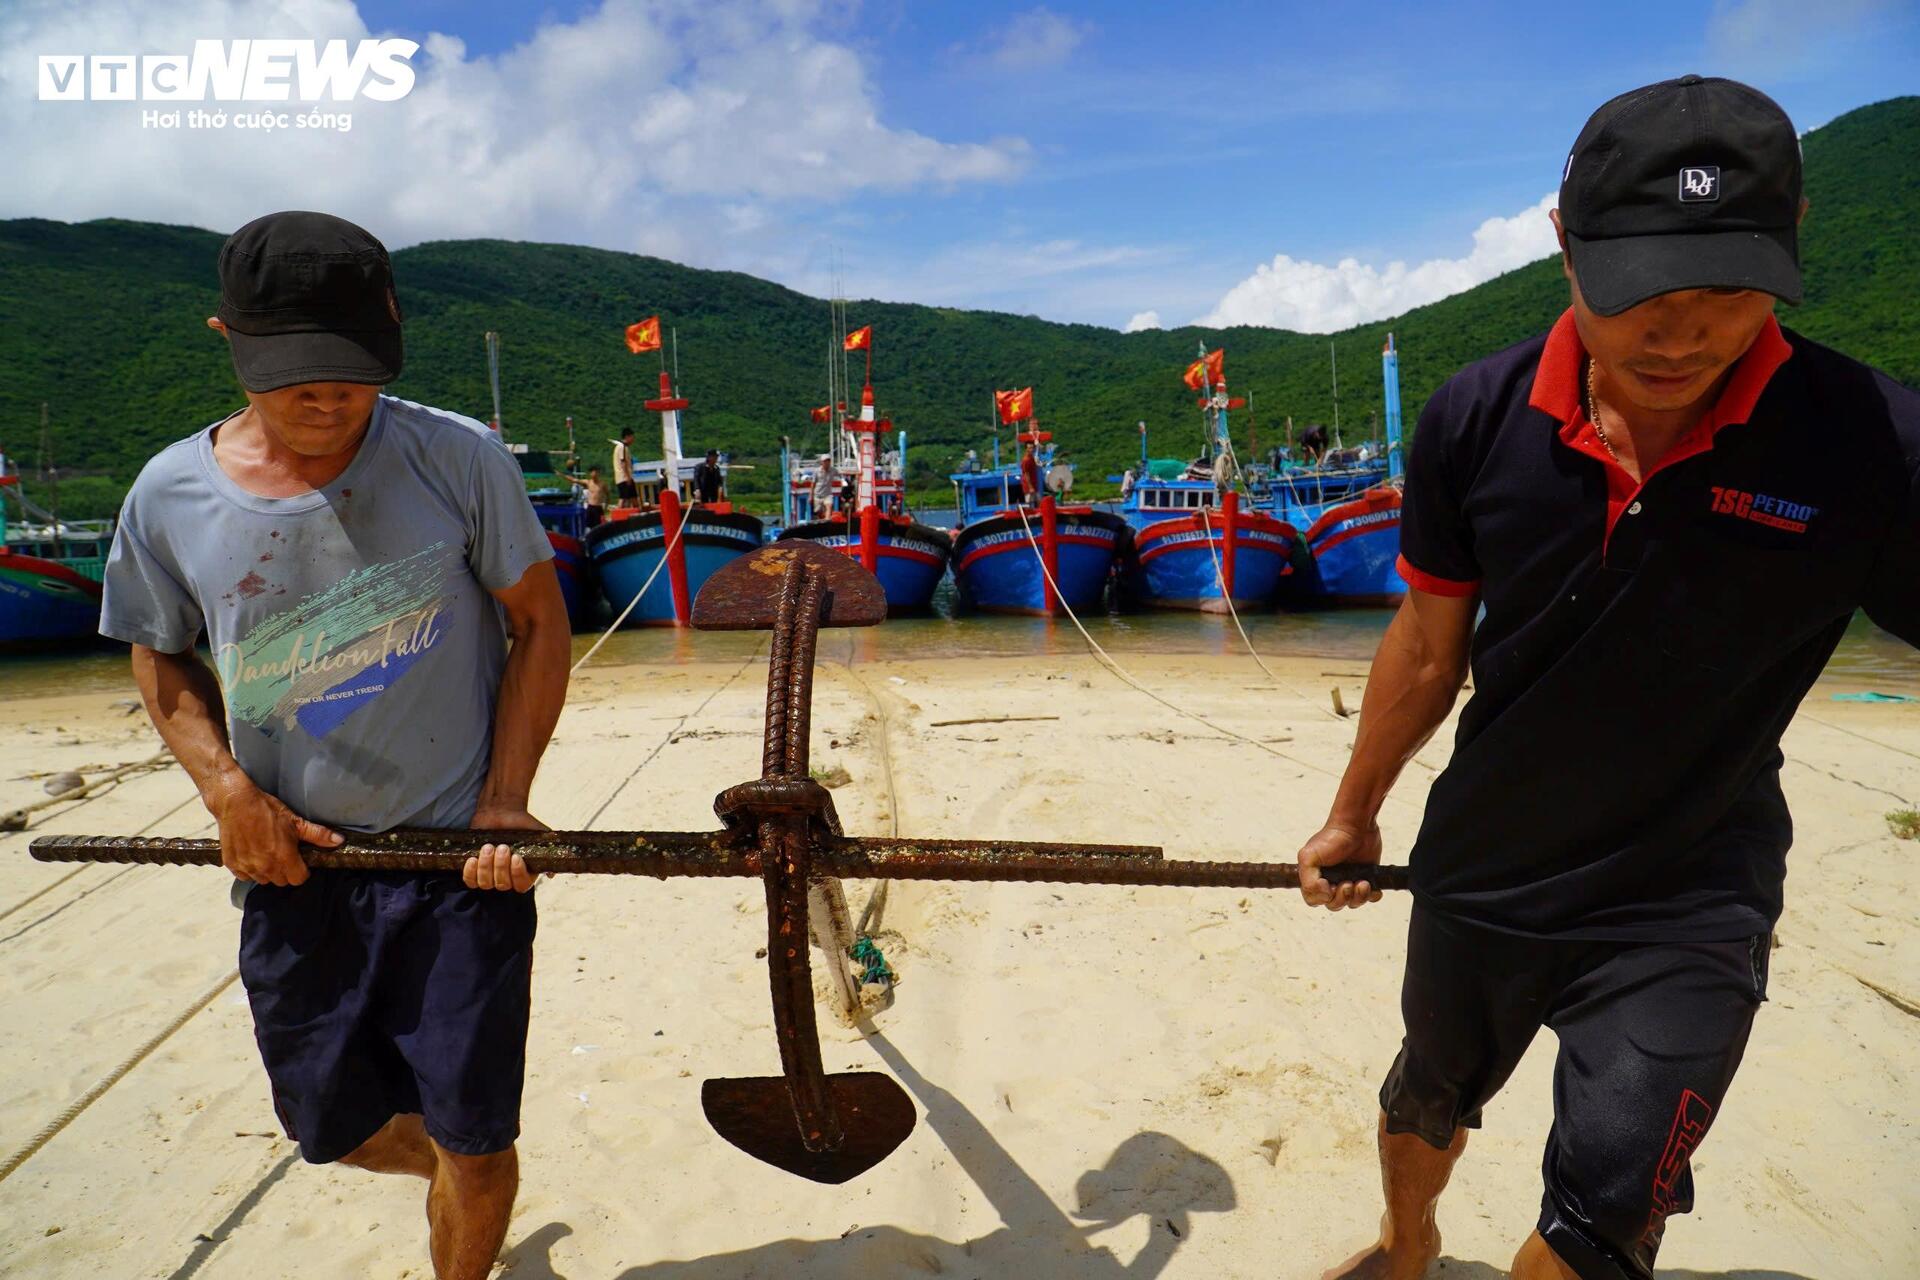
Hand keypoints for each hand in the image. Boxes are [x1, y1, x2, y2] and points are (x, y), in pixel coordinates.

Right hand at [206, 775, 341, 886]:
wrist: (235, 803)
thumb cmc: (266, 810)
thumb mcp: (295, 821)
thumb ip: (318, 835)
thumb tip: (339, 841)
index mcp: (283, 857)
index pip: (298, 879)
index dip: (302, 871)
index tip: (300, 861)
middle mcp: (265, 867)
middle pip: (281, 881)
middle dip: (285, 871)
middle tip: (283, 854)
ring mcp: (247, 867)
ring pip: (263, 880)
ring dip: (267, 871)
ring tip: (267, 853)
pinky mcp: (232, 865)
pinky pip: (245, 876)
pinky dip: (250, 869)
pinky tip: (252, 854)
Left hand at [465, 801, 547, 892]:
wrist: (501, 811)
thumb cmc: (521, 823)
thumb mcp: (539, 833)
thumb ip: (547, 848)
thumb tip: (551, 875)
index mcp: (524, 872)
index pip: (522, 885)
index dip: (518, 875)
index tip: (516, 857)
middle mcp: (507, 877)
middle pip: (502, 884)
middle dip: (501, 866)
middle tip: (502, 846)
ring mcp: (489, 875)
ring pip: (486, 883)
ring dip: (486, 866)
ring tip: (488, 847)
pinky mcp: (474, 870)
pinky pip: (470, 881)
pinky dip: (470, 872)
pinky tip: (473, 859)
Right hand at [1297, 819, 1384, 910]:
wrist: (1356, 825)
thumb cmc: (1330, 838)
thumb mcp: (1308, 857)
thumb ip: (1308, 881)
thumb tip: (1325, 896)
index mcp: (1315, 878)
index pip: (1315, 900)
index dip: (1323, 898)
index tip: (1331, 886)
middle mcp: (1332, 881)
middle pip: (1334, 904)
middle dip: (1343, 898)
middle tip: (1348, 883)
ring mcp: (1350, 881)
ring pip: (1352, 903)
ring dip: (1358, 897)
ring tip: (1362, 882)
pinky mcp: (1367, 878)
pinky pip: (1370, 898)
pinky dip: (1372, 895)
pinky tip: (1370, 884)